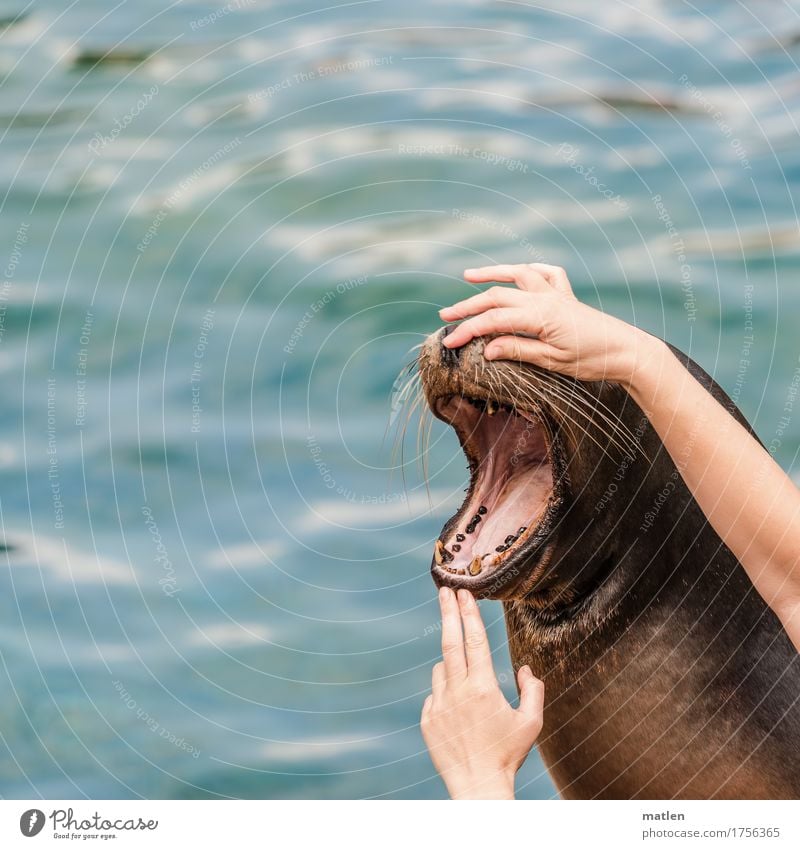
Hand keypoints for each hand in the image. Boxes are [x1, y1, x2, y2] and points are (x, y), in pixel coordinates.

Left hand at [420, 587, 543, 799]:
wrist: (477, 787)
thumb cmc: (508, 755)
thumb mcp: (531, 723)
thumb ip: (534, 691)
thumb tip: (526, 669)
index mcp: (484, 688)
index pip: (474, 640)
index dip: (469, 614)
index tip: (464, 593)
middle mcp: (458, 691)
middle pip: (450, 641)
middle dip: (448, 612)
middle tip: (445, 590)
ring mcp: (438, 704)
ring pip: (441, 669)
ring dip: (452, 666)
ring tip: (470, 690)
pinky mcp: (427, 718)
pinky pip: (434, 694)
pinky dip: (445, 693)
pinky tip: (460, 714)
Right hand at [439, 263, 663, 387]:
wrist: (629, 352)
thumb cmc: (593, 361)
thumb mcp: (552, 362)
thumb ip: (518, 350)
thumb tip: (485, 348)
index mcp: (541, 316)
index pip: (493, 319)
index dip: (468, 329)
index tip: (448, 341)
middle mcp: (546, 298)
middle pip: (498, 296)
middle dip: (469, 306)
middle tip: (445, 316)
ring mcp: (557, 294)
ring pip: (519, 274)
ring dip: (493, 272)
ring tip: (468, 277)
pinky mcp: (567, 296)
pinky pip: (547, 273)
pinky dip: (530, 269)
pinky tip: (518, 272)